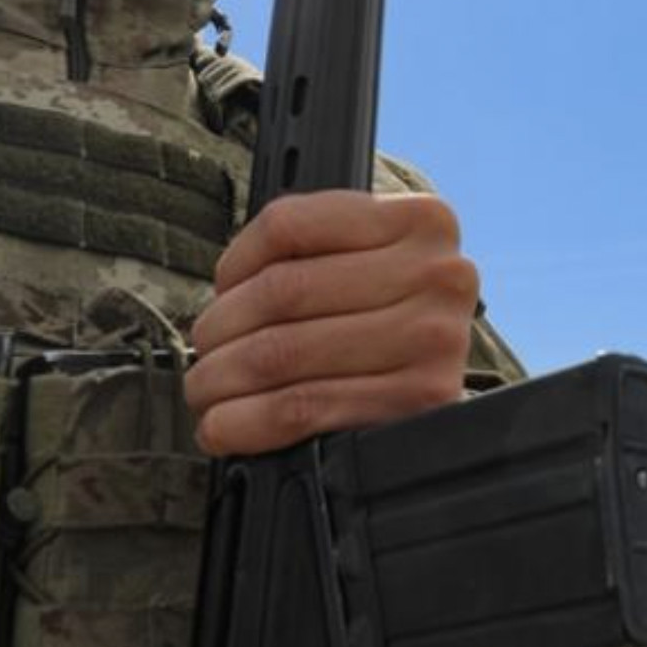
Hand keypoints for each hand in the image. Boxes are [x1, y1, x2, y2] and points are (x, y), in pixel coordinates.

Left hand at [184, 189, 476, 455]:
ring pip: (284, 351)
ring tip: (205, 391)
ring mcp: (434, 337)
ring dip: (223, 378)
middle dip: (220, 329)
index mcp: (420, 219)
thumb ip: (315, 249)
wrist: (445, 399)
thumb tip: (225, 292)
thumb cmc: (391, 322)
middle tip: (202, 354)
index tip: (221, 291)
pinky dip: (247, 421)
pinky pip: (304, 406)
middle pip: (284, 291)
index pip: (290, 224)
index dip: (235, 262)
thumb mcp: (372, 262)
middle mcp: (439, 272)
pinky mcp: (420, 400)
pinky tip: (223, 426)